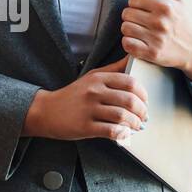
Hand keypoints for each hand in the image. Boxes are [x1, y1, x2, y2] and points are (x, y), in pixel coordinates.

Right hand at [23, 56, 147, 142]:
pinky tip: (125, 134)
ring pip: (122, 116)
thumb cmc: (73, 95)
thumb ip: (114, 69)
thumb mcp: (92, 77)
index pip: (130, 82)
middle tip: (144, 117)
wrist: (46, 111)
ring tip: (137, 126)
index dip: (143, 94)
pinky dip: (122, 133)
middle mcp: (94, 92)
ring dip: (135, 124)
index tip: (145, 101)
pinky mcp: (84, 127)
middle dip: (142, 111)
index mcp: (98, 78)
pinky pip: (110, 131)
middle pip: (129, 100)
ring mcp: (88, 109)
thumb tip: (133, 57)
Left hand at [121, 0, 191, 88]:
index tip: (145, 9)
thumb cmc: (182, 20)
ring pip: (125, 28)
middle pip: (127, 14)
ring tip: (142, 31)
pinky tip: (139, 41)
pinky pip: (127, 44)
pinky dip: (130, 42)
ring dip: (131, 29)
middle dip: (133, 16)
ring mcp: (156, 39)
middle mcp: (161, 22)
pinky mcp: (152, 54)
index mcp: (166, 6)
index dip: (137, 3)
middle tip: (144, 21)